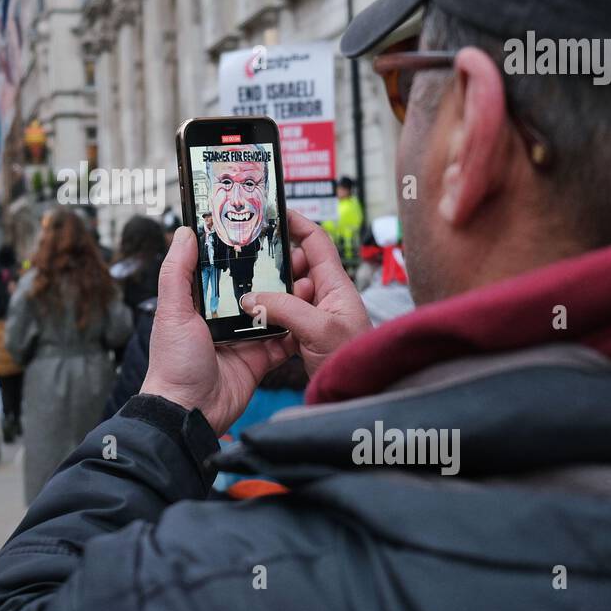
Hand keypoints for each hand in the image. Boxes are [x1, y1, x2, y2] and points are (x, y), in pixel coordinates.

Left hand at [141, 227, 294, 435]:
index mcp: (199, 304)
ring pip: (273, 312)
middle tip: (294, 257)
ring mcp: (243, 338)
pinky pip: (283, 341)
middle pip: (253, 289)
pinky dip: (296, 330)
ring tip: (308, 279)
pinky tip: (309, 313)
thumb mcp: (172, 312)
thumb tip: (184, 232)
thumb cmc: (173, 364)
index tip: (259, 234)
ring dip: (290, 299)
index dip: (239, 254)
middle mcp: (222, 319)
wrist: (190, 412)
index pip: (222, 271)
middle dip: (273, 275)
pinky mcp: (260, 359)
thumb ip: (177, 272)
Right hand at [238, 210, 370, 377]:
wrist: (359, 396)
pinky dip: (268, 314)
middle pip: (296, 266)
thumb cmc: (353, 360)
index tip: (275, 214)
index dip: (297, 225)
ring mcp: (315, 315)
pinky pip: (282, 314)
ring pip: (286, 292)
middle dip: (275, 265)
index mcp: (336, 286)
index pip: (316, 242)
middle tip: (253, 268)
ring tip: (253, 297)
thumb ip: (284, 309)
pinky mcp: (305, 334)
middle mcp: (326, 296)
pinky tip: (256, 320)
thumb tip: (251, 298)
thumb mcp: (318, 329)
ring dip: (270, 293)